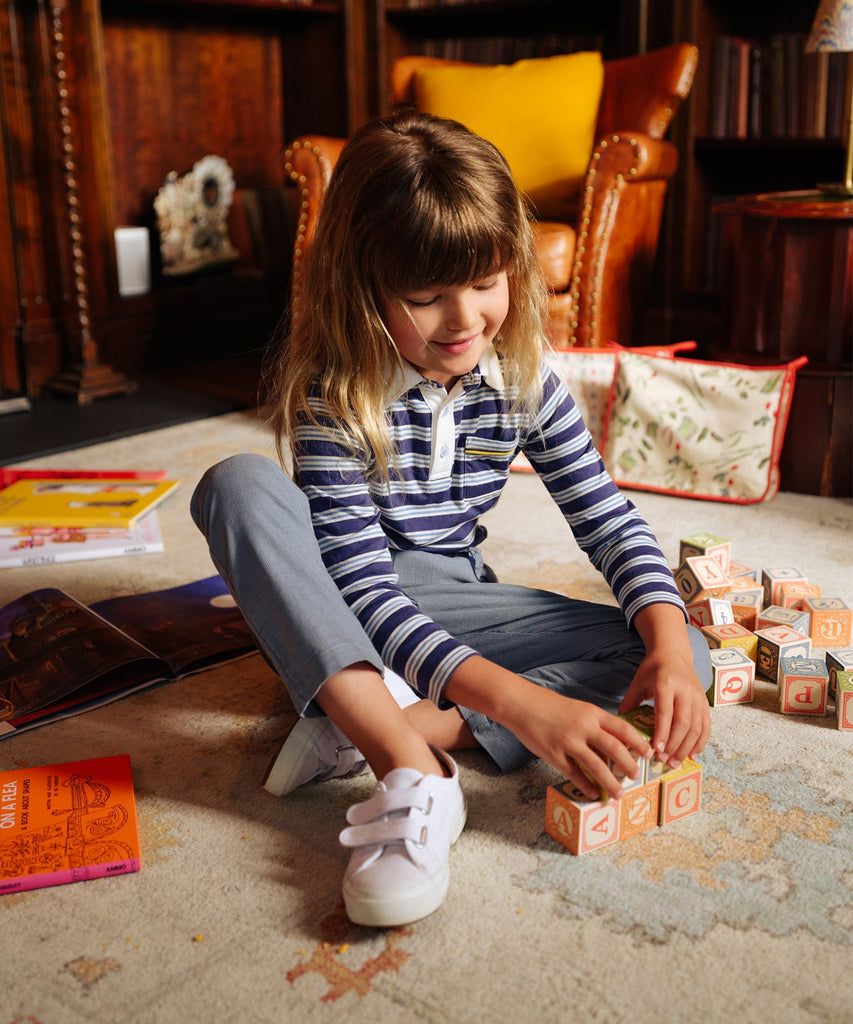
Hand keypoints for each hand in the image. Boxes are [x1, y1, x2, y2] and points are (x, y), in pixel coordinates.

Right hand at [445, 658, 653, 801]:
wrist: (521, 704)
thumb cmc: (549, 705)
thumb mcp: (578, 708)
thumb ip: (594, 724)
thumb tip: (613, 744)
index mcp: (592, 713)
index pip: (623, 729)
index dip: (639, 743)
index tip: (649, 754)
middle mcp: (583, 727)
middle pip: (615, 750)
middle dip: (629, 766)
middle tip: (636, 776)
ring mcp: (569, 742)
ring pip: (597, 766)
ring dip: (611, 783)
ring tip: (619, 793)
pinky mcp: (554, 754)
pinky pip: (575, 774)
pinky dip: (587, 786)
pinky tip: (594, 794)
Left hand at [619, 647, 710, 768]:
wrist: (674, 653)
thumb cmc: (653, 669)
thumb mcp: (638, 682)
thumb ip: (629, 703)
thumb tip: (619, 727)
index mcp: (666, 683)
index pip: (665, 712)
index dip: (662, 732)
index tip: (656, 750)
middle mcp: (685, 690)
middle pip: (683, 722)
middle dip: (674, 745)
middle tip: (663, 760)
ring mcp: (697, 697)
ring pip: (696, 727)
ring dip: (686, 748)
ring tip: (675, 762)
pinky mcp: (705, 702)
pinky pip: (706, 726)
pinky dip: (700, 742)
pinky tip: (691, 755)